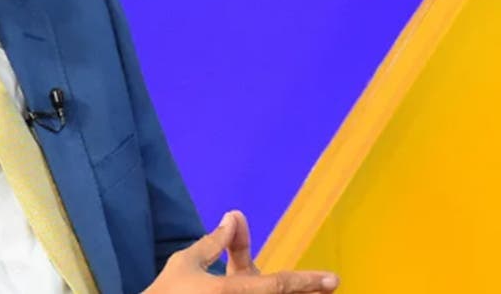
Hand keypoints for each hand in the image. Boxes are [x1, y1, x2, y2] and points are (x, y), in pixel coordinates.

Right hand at [143, 210, 338, 293]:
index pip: (278, 285)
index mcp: (230, 290)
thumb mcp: (186, 263)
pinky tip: (289, 289)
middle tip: (330, 284)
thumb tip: (234, 215)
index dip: (306, 281)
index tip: (333, 279)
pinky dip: (270, 293)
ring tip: (314, 287)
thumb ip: (214, 242)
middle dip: (306, 291)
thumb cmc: (167, 293)